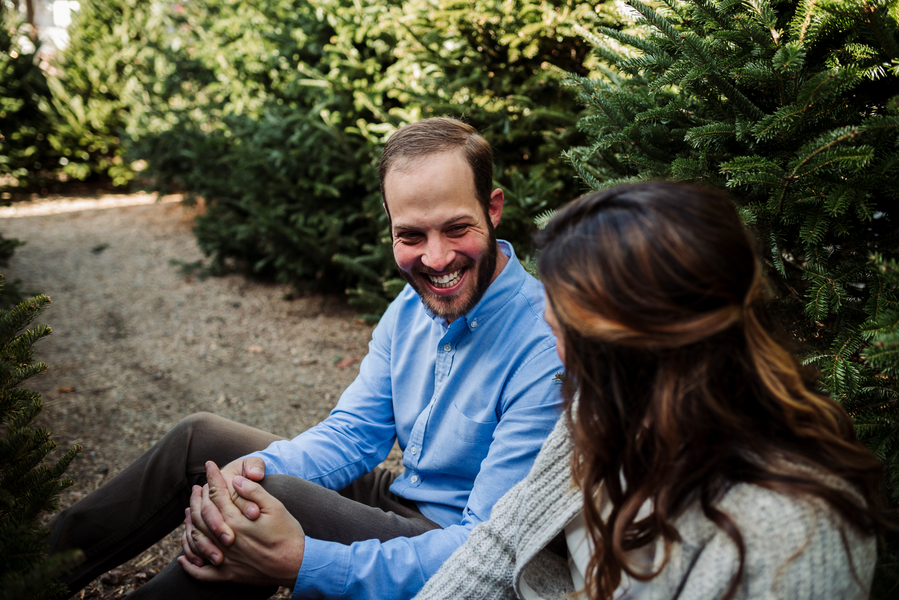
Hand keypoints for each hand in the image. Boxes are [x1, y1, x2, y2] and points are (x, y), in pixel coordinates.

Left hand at [178, 462, 304, 586]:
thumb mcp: (276, 507)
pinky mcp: (228, 575)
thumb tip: (236, 479)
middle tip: (196, 487)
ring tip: (189, 512)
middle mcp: (225, 539)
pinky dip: (189, 566)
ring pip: (197, 540)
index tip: (210, 465)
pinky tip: (182, 559)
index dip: (213, 477)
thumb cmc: (288, 533)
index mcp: (236, 520)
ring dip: (190, 524)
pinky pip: (201, 573)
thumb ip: (253, 492)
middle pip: (202, 515)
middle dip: (197, 498)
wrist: (297, 564)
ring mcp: (224, 558)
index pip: (217, 494)